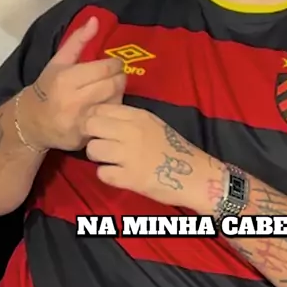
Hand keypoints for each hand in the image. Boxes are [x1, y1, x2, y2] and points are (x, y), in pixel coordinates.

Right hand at [19, 17, 126, 151]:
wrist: (31, 122)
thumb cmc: (48, 87)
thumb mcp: (59, 61)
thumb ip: (78, 40)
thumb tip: (95, 19)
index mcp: (67, 79)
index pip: (107, 68)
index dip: (115, 64)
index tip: (114, 64)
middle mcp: (74, 100)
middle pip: (114, 85)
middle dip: (119, 78)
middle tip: (116, 77)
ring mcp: (81, 120)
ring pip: (116, 102)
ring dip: (118, 95)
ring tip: (110, 91)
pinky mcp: (86, 136)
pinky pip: (110, 121)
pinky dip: (113, 113)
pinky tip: (106, 108)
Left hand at [84, 104, 209, 204]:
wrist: (196, 175)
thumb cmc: (173, 148)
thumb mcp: (153, 124)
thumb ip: (129, 119)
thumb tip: (101, 118)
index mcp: (138, 115)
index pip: (100, 108)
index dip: (93, 118)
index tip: (99, 128)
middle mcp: (131, 131)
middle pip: (91, 125)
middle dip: (91, 136)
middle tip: (101, 144)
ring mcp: (129, 155)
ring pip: (92, 150)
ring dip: (97, 157)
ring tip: (109, 160)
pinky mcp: (129, 178)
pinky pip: (102, 173)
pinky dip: (107, 175)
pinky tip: (118, 174)